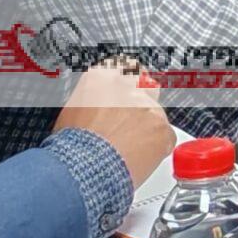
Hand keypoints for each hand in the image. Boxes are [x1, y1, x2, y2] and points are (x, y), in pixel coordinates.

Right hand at [52, 63, 172, 191]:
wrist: (83, 170)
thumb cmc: (71, 147)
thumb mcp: (71, 113)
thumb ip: (92, 101)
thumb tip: (97, 108)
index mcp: (102, 78)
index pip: (125, 67)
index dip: (127, 81)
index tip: (126, 93)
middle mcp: (129, 87)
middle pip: (145, 86)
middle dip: (140, 103)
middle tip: (130, 123)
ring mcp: (149, 107)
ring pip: (156, 114)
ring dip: (146, 128)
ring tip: (127, 150)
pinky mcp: (163, 129)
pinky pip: (165, 137)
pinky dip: (156, 148)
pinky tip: (138, 158)